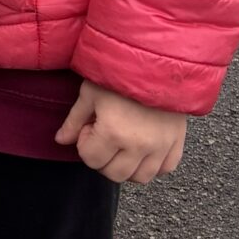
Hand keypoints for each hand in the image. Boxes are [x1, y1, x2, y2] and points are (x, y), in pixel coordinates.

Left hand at [55, 81, 186, 185]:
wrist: (157, 61)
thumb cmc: (119, 74)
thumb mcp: (90, 93)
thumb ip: (74, 120)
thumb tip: (61, 141)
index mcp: (114, 133)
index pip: (91, 160)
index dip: (85, 145)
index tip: (91, 126)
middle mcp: (139, 146)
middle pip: (115, 174)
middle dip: (103, 159)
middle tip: (105, 137)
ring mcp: (161, 147)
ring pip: (140, 178)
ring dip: (128, 167)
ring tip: (123, 145)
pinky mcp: (177, 143)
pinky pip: (165, 169)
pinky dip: (153, 165)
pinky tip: (144, 149)